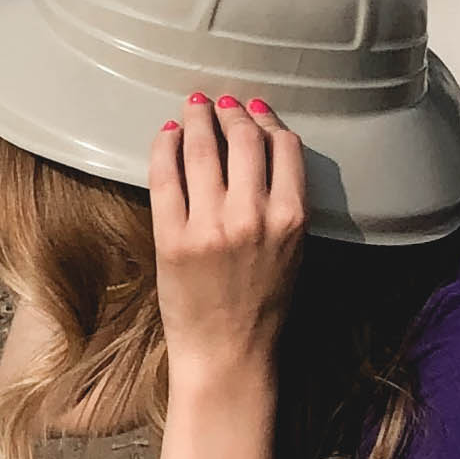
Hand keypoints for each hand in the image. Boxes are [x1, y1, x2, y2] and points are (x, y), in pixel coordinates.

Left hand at [149, 94, 306, 390]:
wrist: (228, 354)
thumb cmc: (264, 307)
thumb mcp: (294, 252)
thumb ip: (284, 205)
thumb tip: (264, 156)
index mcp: (292, 219)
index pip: (284, 147)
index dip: (268, 120)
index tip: (255, 109)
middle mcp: (253, 216)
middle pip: (244, 139)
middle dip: (231, 113)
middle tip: (219, 104)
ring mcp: (210, 225)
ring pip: (203, 150)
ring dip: (196, 120)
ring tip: (192, 108)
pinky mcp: (172, 237)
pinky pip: (166, 177)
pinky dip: (165, 147)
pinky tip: (165, 135)